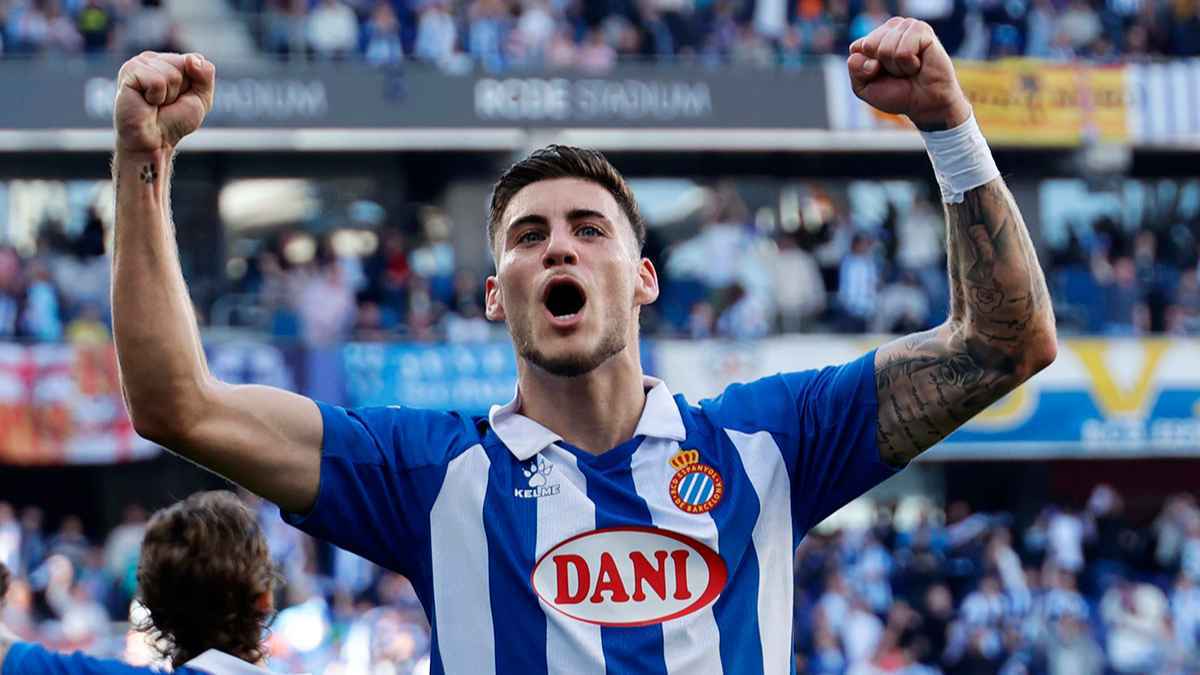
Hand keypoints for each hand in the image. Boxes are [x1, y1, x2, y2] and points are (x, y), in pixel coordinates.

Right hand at [114, 51, 214, 154]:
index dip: (194, 84)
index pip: (195, 60)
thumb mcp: (201, 98)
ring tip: (155, 103)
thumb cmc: (175, 121)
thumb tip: (192, 58)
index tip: (181, 98)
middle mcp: (153, 59)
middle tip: (166, 103)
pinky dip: (157, 96)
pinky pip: (156, 80)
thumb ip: (205, 75)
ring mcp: (138, 63)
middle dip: (181, 89)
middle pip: (184, 64)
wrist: (155, 141)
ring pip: (171, 72)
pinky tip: (146, 101)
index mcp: (169, 61)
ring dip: (168, 95)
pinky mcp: (128, 72)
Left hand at [847, 17, 970, 130]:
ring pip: (885, 48)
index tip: (881, 75)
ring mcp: (907, 26)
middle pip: (869, 45)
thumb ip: (855, 68)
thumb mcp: (864, 87)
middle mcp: (891, 28)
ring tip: (909, 69)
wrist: (925, 104)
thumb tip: (865, 47)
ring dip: (896, 67)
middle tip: (898, 73)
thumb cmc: (897, 93)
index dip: (865, 69)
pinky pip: (903, 51)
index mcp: (875, 38)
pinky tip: (918, 64)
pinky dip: (908, 64)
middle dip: (881, 66)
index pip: (856, 48)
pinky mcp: (922, 30)